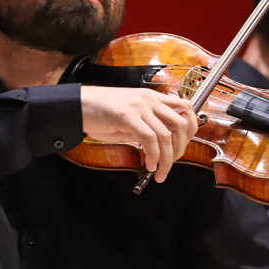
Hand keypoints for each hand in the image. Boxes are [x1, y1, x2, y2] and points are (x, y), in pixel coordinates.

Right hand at [80, 85, 197, 182]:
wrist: (78, 104)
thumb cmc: (101, 111)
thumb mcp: (130, 116)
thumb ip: (146, 126)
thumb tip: (160, 145)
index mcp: (152, 97)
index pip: (185, 108)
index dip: (191, 129)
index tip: (184, 145)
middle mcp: (149, 100)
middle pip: (181, 123)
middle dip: (181, 148)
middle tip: (173, 162)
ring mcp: (139, 107)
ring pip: (166, 135)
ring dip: (167, 159)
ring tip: (160, 171)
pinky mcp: (127, 116)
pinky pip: (149, 139)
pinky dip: (153, 156)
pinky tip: (149, 164)